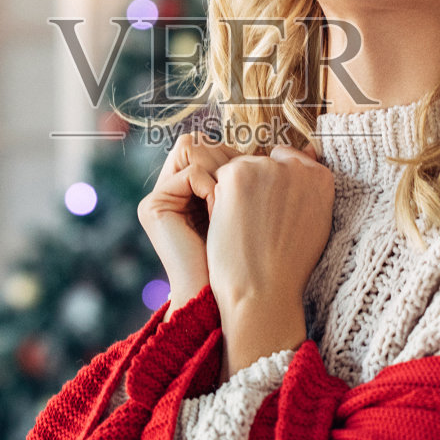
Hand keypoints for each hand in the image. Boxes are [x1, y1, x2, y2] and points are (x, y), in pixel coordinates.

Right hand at [137, 131, 241, 311]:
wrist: (225, 297)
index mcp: (186, 189)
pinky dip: (212, 190)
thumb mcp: (247, 206)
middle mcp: (167, 190)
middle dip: (227, 162)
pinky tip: (220, 214)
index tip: (252, 182)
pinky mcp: (153, 206)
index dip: (232, 156)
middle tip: (242, 194)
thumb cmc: (245, 255)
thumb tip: (286, 145)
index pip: (206, 144)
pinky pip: (192, 172)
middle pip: (198, 142)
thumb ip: (246, 175)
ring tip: (230, 206)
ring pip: (194, 150)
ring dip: (221, 175)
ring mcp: (156, 197)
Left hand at [203, 142, 334, 377]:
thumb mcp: (315, 224)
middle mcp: (297, 166)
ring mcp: (267, 168)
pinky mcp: (238, 175)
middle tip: (255, 224)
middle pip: (262, 162)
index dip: (272, 188)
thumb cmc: (287, 267)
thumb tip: (306, 156)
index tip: (271, 212)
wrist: (263, 291)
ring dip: (236, 191)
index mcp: (321, 177)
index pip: (287, 161)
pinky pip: (220, 177)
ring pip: (240, 169)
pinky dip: (219, 198)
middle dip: (254, 186)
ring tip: (244, 227)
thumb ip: (309, 190)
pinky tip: (229, 223)